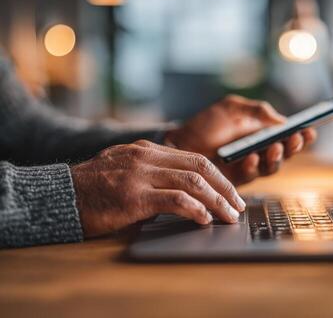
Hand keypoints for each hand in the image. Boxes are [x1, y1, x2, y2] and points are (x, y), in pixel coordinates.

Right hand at [71, 140, 244, 237]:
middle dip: (225, 188)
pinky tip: (204, 219)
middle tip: (238, 206)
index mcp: (147, 149)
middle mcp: (146, 157)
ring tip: (229, 216)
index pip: (195, 158)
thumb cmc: (92, 188)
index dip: (218, 177)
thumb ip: (152, 174)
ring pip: (192, 182)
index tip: (231, 193)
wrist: (58, 195)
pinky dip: (195, 209)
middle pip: (200, 167)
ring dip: (216, 201)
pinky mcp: (133, 195)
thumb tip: (183, 194)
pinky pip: (174, 199)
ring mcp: (140, 174)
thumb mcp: (124, 170)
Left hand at [165, 95, 316, 184]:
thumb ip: (257, 111)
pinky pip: (251, 175)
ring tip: (274, 146)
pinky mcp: (236, 180)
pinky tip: (251, 157)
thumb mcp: (233, 108)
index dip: (301, 135)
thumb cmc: (207, 124)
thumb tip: (281, 120)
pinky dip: (253, 165)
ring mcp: (249, 166)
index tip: (310, 129)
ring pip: (272, 167)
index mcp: (262, 133)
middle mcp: (260, 151)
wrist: (180, 141)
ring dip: (276, 157)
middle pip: (286, 153)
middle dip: (293, 146)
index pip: (288, 136)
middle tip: (295, 139)